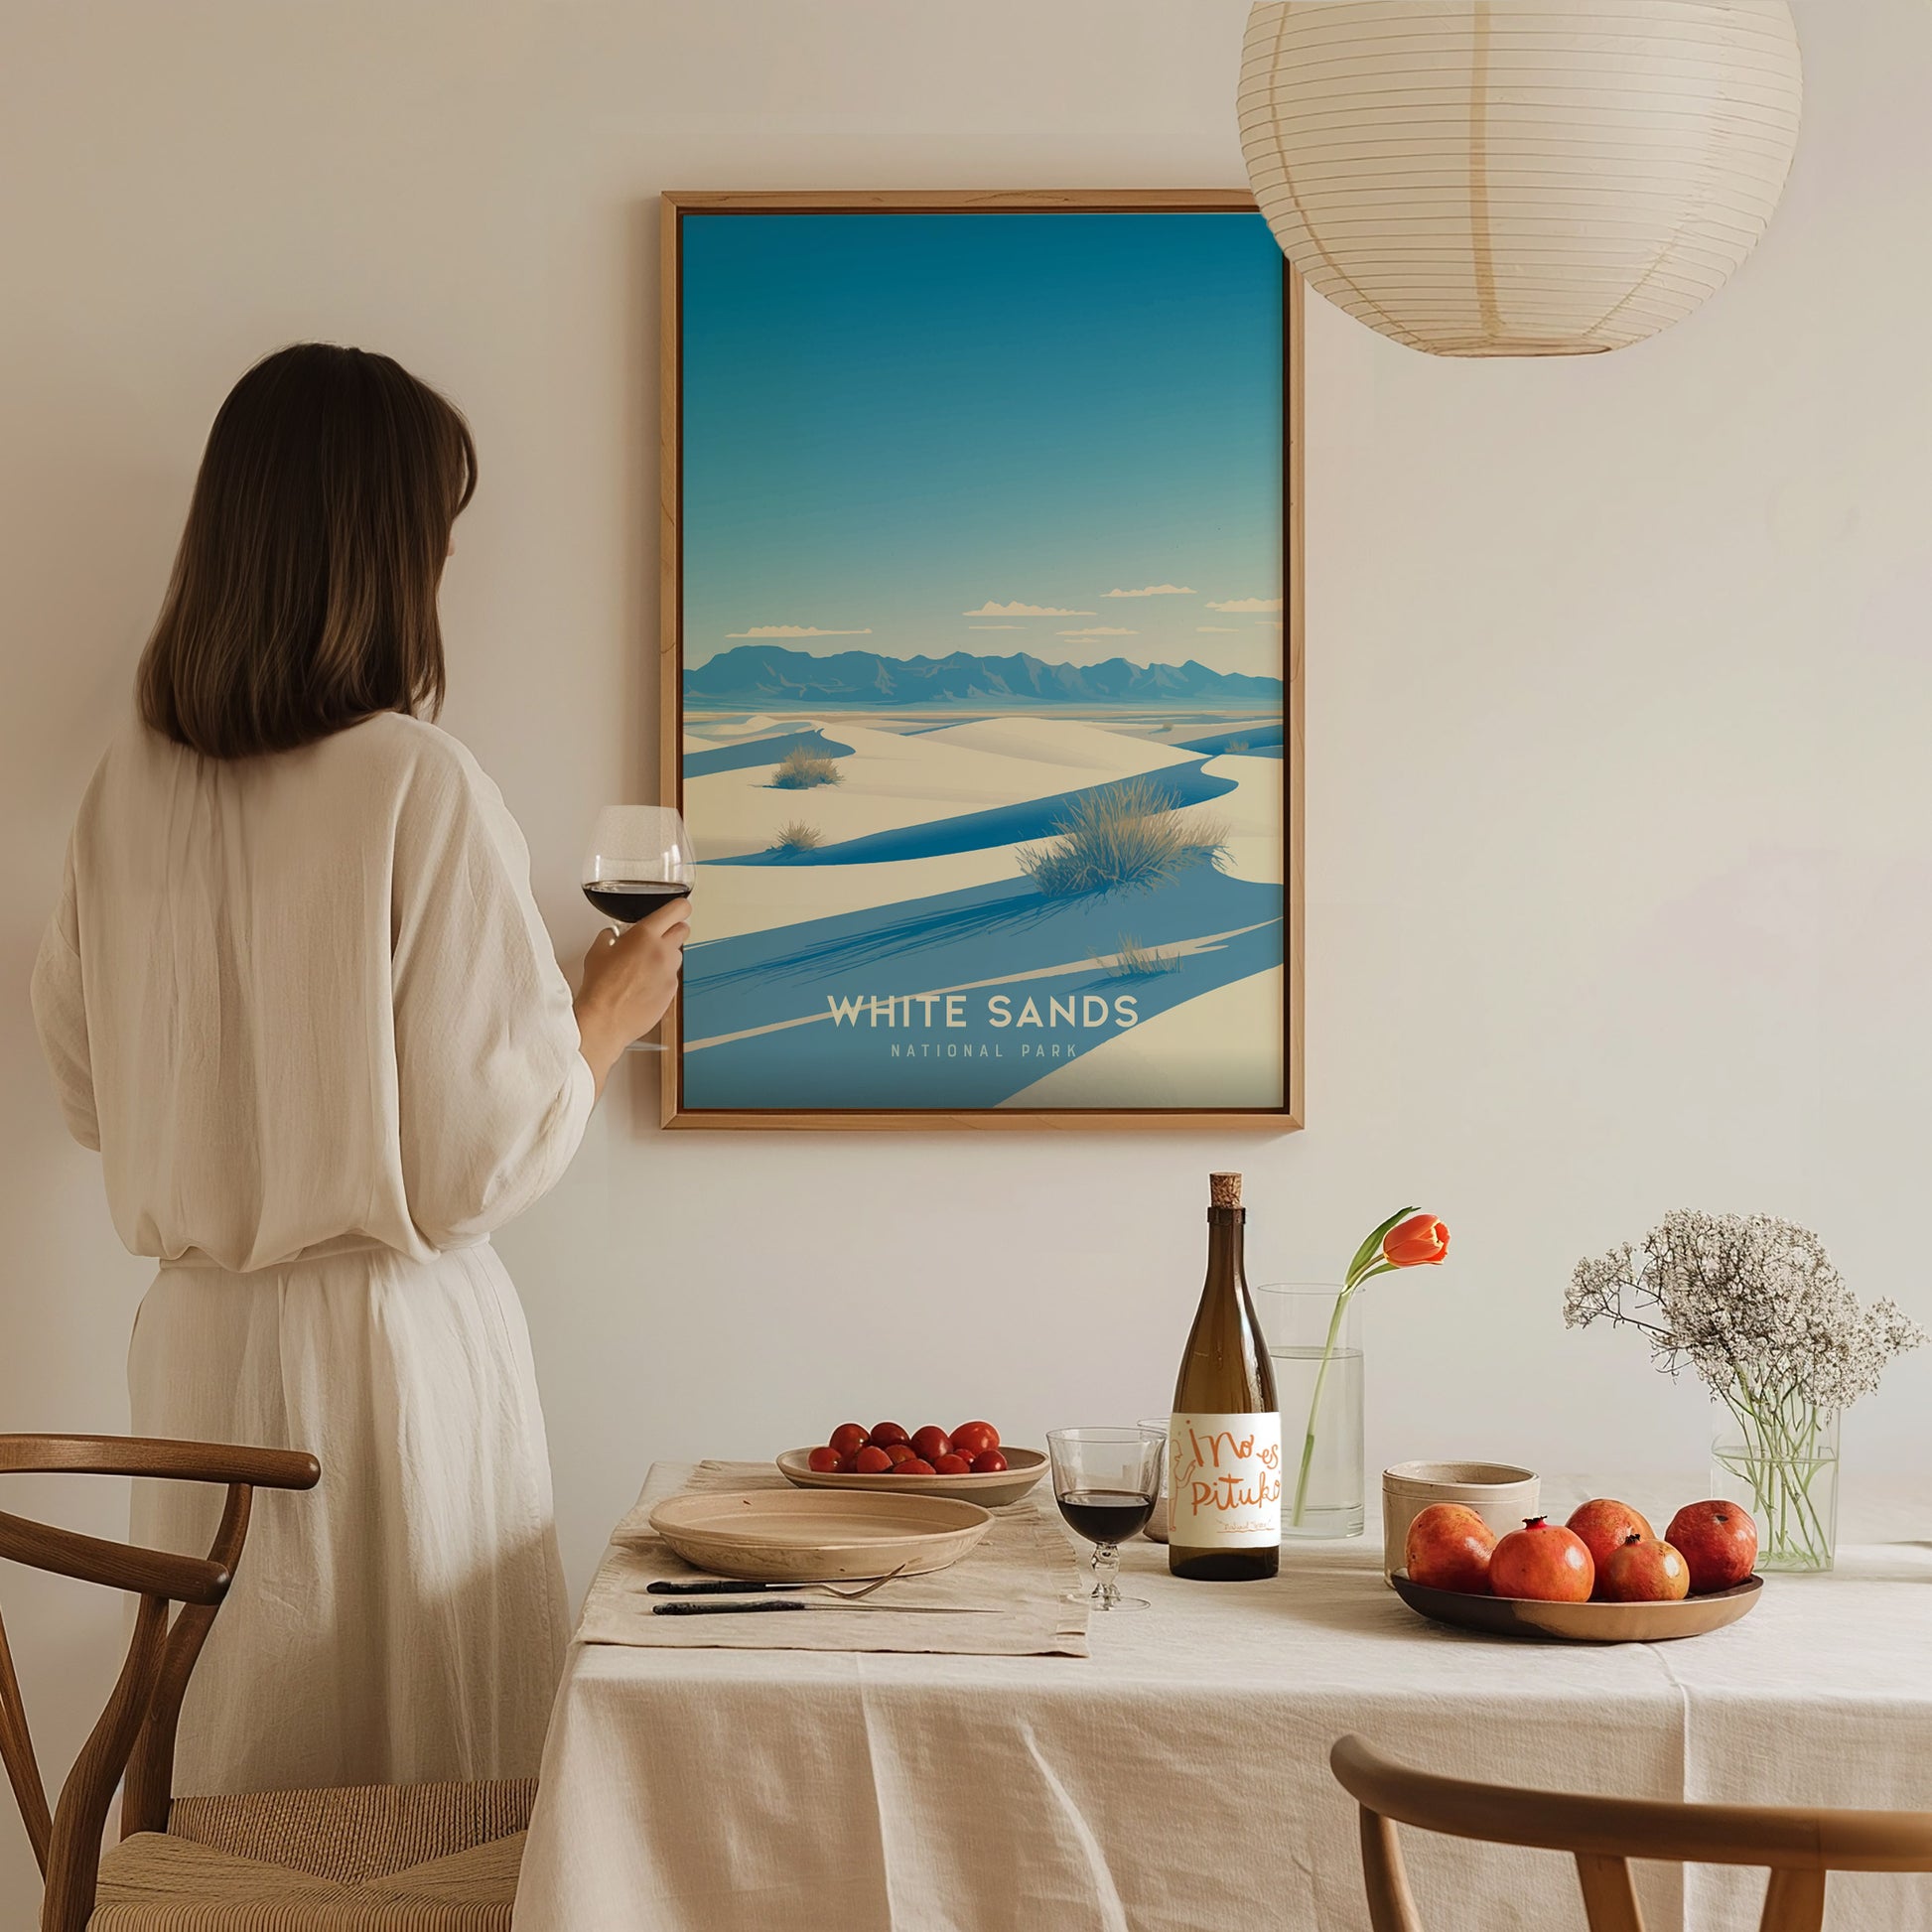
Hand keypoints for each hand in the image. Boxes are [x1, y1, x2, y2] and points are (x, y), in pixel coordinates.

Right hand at [574, 894, 689, 1095]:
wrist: (605, 1020)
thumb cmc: (600, 987)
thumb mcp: (597, 951)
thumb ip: (611, 936)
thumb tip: (614, 935)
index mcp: (645, 935)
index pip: (678, 910)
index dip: (680, 908)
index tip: (679, 909)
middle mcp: (663, 952)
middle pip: (683, 930)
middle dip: (672, 930)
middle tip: (657, 937)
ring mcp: (670, 973)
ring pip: (677, 956)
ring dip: (666, 956)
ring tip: (644, 966)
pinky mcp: (671, 992)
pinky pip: (671, 977)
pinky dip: (662, 977)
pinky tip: (643, 986)